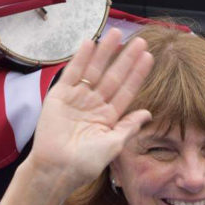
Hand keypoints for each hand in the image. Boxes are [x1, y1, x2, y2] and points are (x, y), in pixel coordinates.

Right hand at [24, 28, 153, 197]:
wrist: (56, 170)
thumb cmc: (85, 164)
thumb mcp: (113, 145)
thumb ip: (129, 126)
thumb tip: (148, 113)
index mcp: (108, 117)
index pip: (127, 90)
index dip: (137, 74)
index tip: (148, 57)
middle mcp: (94, 104)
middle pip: (113, 76)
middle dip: (125, 58)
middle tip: (139, 40)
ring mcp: (78, 98)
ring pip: (95, 70)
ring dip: (106, 52)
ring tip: (117, 34)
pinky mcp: (60, 95)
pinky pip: (73, 73)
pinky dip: (80, 58)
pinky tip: (91, 43)